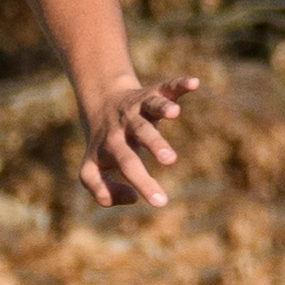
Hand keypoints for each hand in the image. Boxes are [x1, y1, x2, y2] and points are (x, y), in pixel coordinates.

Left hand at [79, 76, 198, 208]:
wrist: (101, 104)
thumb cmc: (103, 147)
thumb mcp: (91, 172)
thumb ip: (104, 193)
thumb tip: (133, 197)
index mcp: (111, 145)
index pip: (126, 165)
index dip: (141, 182)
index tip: (155, 201)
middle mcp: (124, 124)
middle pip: (140, 134)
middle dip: (155, 145)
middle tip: (170, 160)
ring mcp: (138, 107)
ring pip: (151, 106)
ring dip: (163, 108)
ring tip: (174, 113)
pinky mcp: (152, 92)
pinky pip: (167, 87)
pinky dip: (179, 84)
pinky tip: (193, 83)